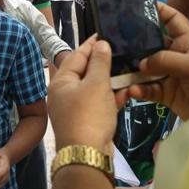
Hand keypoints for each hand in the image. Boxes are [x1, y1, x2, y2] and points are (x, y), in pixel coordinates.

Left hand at [49, 36, 121, 152]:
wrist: (87, 155)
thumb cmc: (89, 115)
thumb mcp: (96, 84)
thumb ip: (100, 62)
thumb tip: (100, 44)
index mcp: (61, 81)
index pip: (76, 55)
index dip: (91, 44)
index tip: (104, 34)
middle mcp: (64, 93)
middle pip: (84, 71)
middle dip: (102, 62)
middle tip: (119, 50)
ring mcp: (74, 108)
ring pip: (93, 88)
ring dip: (110, 80)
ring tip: (127, 69)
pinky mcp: (85, 121)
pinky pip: (98, 104)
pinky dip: (111, 98)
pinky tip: (127, 92)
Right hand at [128, 3, 188, 140]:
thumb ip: (167, 61)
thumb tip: (140, 62)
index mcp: (188, 43)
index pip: (173, 20)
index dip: (159, 10)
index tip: (137, 5)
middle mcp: (176, 57)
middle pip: (152, 44)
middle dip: (135, 43)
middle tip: (113, 41)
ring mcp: (170, 76)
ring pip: (145, 68)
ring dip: (132, 70)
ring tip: (116, 70)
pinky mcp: (165, 94)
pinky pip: (147, 89)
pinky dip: (138, 90)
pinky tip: (131, 91)